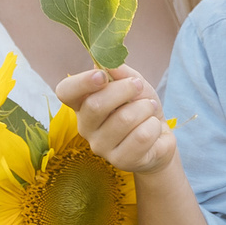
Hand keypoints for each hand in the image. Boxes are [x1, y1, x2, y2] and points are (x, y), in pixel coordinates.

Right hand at [55, 66, 176, 174]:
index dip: (82, 82)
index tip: (102, 75)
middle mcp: (85, 126)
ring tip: (149, 109)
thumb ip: (120, 72)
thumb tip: (108, 64)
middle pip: (95, 105)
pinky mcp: (120, 161)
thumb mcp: (133, 82)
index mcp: (82, 104)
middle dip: (124, 90)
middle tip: (138, 86)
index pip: (65, 92)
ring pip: (124, 119)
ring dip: (144, 108)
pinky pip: (141, 137)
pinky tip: (152, 127)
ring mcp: (100, 146)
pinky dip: (153, 126)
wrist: (160, 136)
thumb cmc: (140, 106)